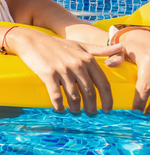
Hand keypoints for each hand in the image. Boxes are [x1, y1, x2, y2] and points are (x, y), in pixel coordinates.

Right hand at [8, 28, 122, 113]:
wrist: (32, 40)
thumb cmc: (57, 45)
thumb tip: (122, 48)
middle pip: (89, 92)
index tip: (107, 109)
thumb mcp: (80, 45)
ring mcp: (62, 70)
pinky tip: (60, 109)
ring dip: (75, 108)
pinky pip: (56, 95)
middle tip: (91, 114)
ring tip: (75, 112)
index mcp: (87, 59)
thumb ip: (101, 49)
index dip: (107, 99)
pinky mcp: (48, 74)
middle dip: (91, 107)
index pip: (103, 83)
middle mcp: (77, 64)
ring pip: (73, 96)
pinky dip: (59, 106)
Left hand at [103, 29, 149, 112]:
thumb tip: (109, 64)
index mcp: (149, 62)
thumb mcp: (123, 48)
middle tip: (142, 116)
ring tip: (148, 113)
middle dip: (152, 107)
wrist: (150, 40)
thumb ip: (116, 56)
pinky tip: (153, 108)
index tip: (135, 112)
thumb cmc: (134, 47)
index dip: (141, 100)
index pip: (145, 86)